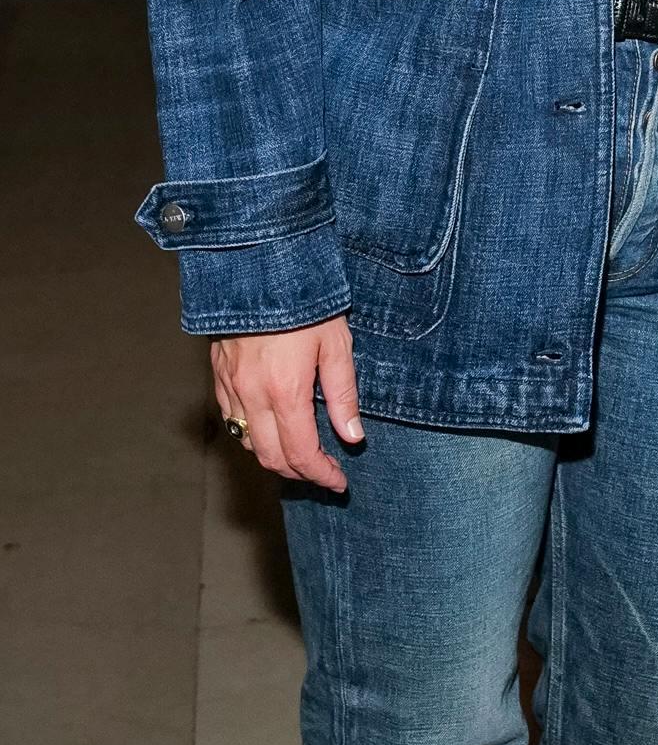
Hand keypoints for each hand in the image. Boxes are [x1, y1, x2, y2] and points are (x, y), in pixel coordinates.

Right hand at [211, 316, 362, 490]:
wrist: (257, 263)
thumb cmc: (305, 299)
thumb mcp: (336, 343)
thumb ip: (343, 394)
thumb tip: (353, 437)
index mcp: (285, 391)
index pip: (301, 454)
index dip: (321, 475)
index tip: (338, 482)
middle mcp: (252, 396)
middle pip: (271, 457)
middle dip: (299, 472)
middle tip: (323, 471)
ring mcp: (230, 386)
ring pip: (247, 442)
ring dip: (274, 455)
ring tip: (300, 450)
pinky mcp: (217, 374)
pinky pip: (231, 418)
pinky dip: (250, 433)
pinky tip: (270, 425)